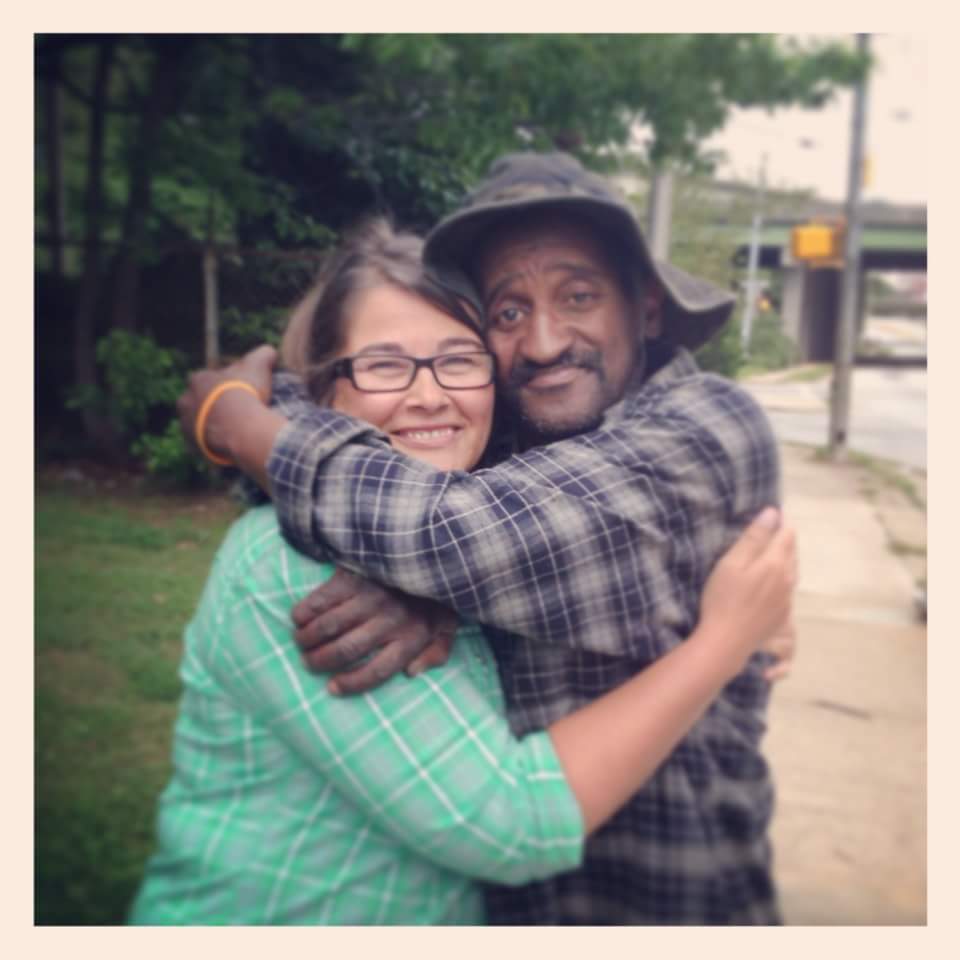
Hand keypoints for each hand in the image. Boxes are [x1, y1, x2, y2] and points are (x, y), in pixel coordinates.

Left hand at [177, 345, 276, 460]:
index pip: (208, 380)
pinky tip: (229, 443)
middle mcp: (185, 401)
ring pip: (199, 424)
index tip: (240, 394)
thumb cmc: (246, 394)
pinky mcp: (192, 446)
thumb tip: (270, 350)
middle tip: (237, 414)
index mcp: (197, 380)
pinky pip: (202, 444)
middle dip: (215, 407)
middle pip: (200, 403)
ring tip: (234, 431)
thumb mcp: (258, 366)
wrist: (240, 429)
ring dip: (212, 426)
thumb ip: (263, 354)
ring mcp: (186, 425)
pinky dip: (212, 444)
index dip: (225, 386)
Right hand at [291, 568, 456, 694]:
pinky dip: (304, 612)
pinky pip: (320, 599)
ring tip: (301, 642)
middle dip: (320, 661)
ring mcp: (370, 596)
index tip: (333, 688)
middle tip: (308, 662)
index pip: (377, 671)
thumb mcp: (446, 625)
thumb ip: (437, 652)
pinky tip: (298, 618)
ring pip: (328, 626)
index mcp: (413, 635)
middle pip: (346, 650)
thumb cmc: (432, 593)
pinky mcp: (353, 576)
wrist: (427, 547)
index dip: (352, 684)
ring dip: (307, 639)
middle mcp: (389, 618)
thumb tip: (411, 673)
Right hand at [698, 507, 796, 677]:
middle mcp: (788, 580)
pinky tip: (769, 584)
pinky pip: (787, 590)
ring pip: (792, 572)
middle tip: (768, 531)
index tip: (769, 516)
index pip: (786, 534)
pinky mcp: (782, 616)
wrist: (726, 642)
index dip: (779, 522)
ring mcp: (787, 600)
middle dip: (783, 539)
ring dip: (784, 559)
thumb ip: (754, 537)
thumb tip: (772, 513)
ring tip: (769, 554)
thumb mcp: (732, 563)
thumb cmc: (723, 599)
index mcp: (776, 563)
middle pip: (792, 552)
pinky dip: (781, 579)